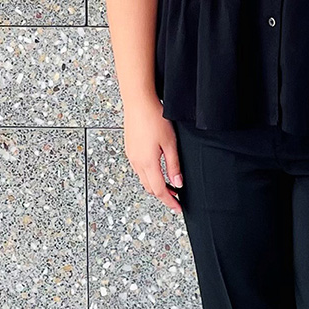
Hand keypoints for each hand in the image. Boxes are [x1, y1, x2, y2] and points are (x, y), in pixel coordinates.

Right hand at [123, 94, 183, 214]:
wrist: (138, 101)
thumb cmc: (154, 118)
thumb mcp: (170, 143)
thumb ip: (173, 165)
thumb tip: (177, 184)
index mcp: (147, 163)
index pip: (159, 190)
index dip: (170, 201)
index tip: (178, 207)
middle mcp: (136, 162)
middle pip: (149, 187)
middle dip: (163, 195)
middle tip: (176, 196)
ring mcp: (131, 155)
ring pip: (143, 178)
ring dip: (155, 184)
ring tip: (169, 183)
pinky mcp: (129, 148)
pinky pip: (138, 168)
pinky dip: (148, 174)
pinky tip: (156, 168)